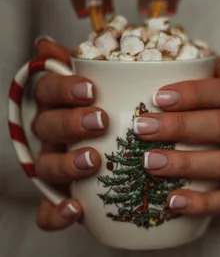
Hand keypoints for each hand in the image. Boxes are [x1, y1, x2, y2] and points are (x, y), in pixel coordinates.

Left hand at [31, 37, 219, 229]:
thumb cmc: (192, 122)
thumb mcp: (181, 92)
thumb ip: (133, 69)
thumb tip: (50, 44)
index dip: (192, 91)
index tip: (154, 97)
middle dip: (182, 126)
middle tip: (142, 130)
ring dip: (188, 163)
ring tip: (150, 164)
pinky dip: (202, 202)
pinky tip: (173, 202)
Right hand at [32, 37, 105, 229]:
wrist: (136, 162)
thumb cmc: (122, 117)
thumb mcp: (112, 88)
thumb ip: (88, 67)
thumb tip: (46, 42)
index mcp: (61, 106)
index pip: (48, 90)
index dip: (64, 88)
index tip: (91, 89)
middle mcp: (53, 135)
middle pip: (46, 126)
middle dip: (71, 123)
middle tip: (101, 121)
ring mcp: (55, 166)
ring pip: (45, 166)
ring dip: (66, 163)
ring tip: (93, 161)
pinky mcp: (61, 199)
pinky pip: (48, 211)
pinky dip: (56, 213)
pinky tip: (75, 210)